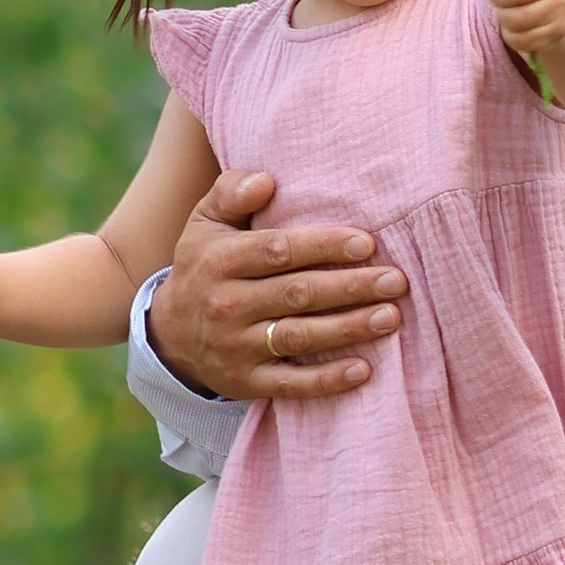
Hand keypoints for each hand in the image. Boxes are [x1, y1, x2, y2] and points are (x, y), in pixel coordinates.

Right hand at [145, 169, 408, 401]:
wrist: (169, 334)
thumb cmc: (205, 265)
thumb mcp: (205, 222)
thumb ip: (231, 192)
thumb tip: (266, 180)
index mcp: (220, 261)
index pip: (277, 251)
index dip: (323, 246)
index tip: (367, 243)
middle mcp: (226, 304)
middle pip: (297, 293)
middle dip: (350, 287)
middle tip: (396, 281)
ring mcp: (236, 347)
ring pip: (299, 337)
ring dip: (348, 328)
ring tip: (391, 317)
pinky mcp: (247, 382)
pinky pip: (292, 384)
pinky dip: (327, 380)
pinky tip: (363, 370)